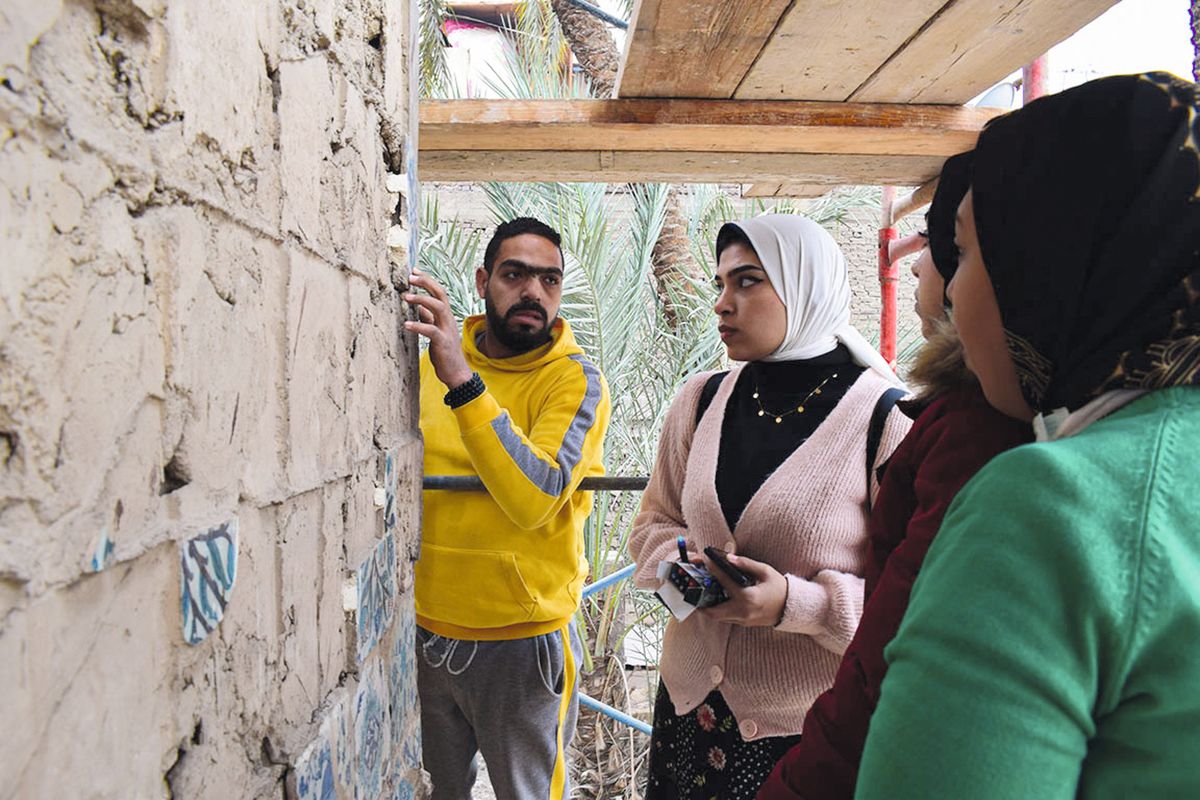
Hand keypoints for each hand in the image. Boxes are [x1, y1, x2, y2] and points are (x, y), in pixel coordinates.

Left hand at [404, 269, 472, 388]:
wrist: (456, 372)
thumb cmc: (444, 352)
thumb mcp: (435, 331)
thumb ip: (428, 318)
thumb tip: (419, 306)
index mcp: (446, 315)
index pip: (438, 292)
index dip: (427, 280)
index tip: (414, 271)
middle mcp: (448, 319)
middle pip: (440, 294)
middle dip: (426, 283)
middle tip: (410, 277)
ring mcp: (447, 330)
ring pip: (438, 307)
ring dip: (421, 299)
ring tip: (405, 296)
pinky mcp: (443, 342)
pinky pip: (431, 330)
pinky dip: (418, 326)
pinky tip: (406, 325)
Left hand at [701, 552, 787, 627]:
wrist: (792, 608)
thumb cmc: (780, 588)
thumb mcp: (765, 571)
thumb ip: (746, 564)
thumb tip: (729, 558)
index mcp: (748, 597)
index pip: (724, 581)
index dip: (712, 569)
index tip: (704, 561)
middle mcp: (743, 611)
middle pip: (712, 611)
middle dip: (700, 602)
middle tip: (693, 590)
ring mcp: (743, 620)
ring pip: (718, 617)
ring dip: (708, 607)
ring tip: (702, 593)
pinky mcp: (744, 623)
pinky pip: (726, 618)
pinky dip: (719, 609)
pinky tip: (717, 598)